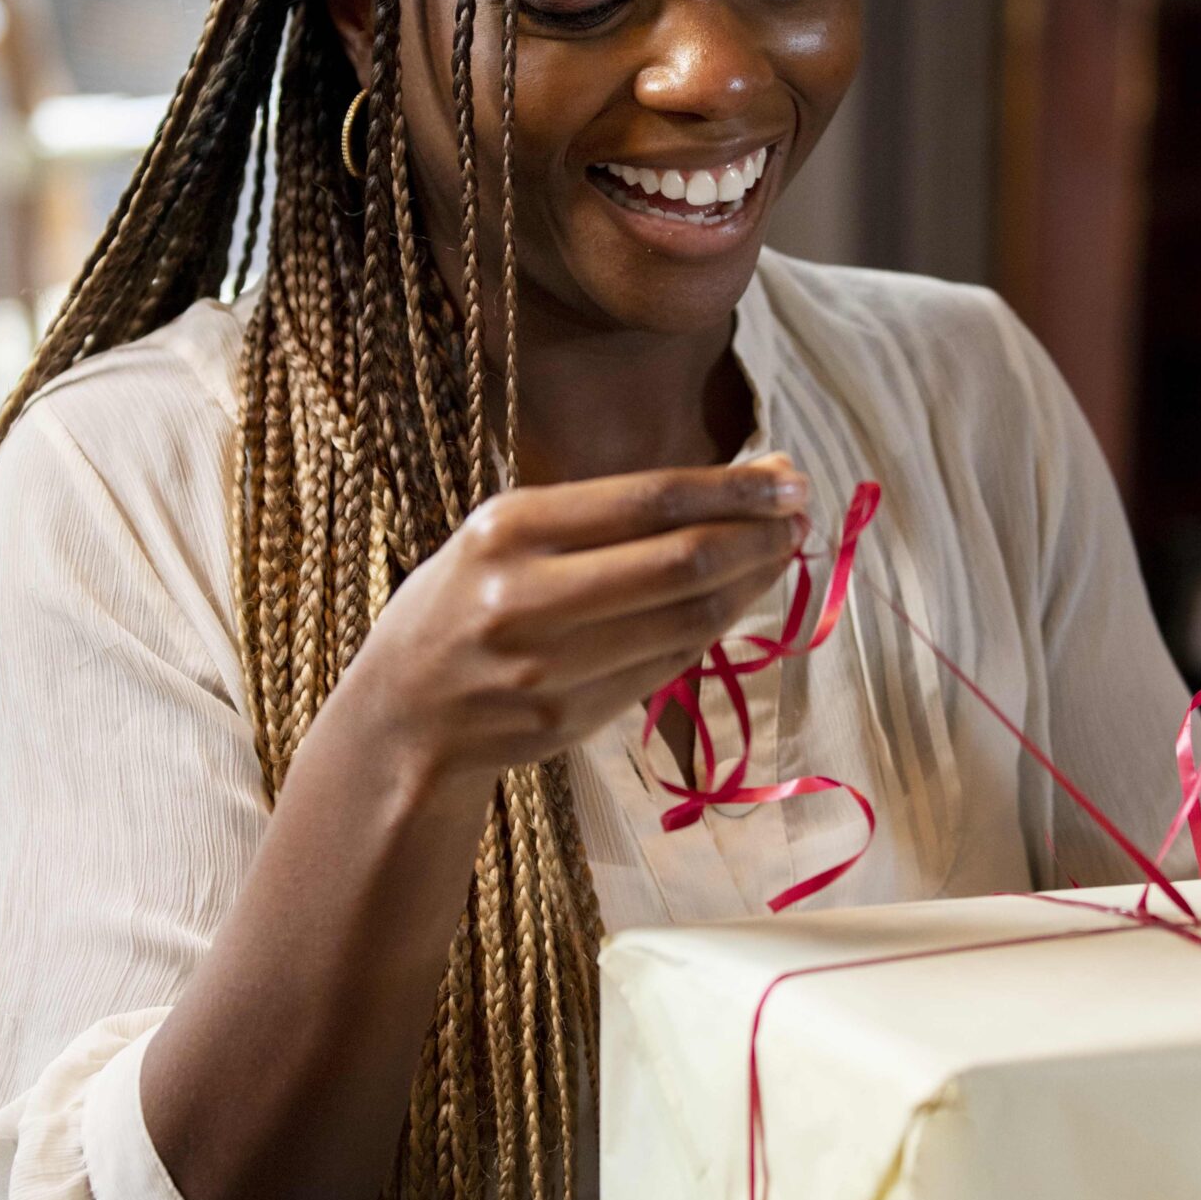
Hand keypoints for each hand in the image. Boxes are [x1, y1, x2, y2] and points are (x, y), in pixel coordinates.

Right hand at [343, 453, 808, 789]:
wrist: (400, 713)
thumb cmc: (464, 598)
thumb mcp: (504, 531)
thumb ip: (605, 511)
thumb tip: (738, 481)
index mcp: (508, 528)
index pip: (649, 500)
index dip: (733, 490)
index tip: (790, 477)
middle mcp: (525, 597)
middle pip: (680, 564)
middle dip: (756, 536)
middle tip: (800, 515)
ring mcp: (546, 668)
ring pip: (686, 622)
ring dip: (751, 585)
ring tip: (781, 552)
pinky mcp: (566, 722)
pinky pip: (666, 668)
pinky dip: (713, 631)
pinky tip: (737, 603)